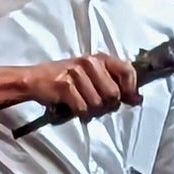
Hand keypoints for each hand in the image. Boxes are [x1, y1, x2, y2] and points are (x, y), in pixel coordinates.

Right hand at [24, 53, 139, 119]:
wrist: (36, 79)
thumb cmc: (67, 79)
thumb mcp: (92, 75)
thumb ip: (115, 84)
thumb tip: (137, 99)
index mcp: (100, 58)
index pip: (127, 70)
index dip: (131, 89)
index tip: (130, 100)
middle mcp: (90, 62)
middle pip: (113, 94)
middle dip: (106, 105)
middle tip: (95, 104)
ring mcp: (76, 73)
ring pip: (98, 104)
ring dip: (91, 111)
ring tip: (82, 105)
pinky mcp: (65, 86)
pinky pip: (83, 109)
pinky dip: (80, 114)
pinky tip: (74, 109)